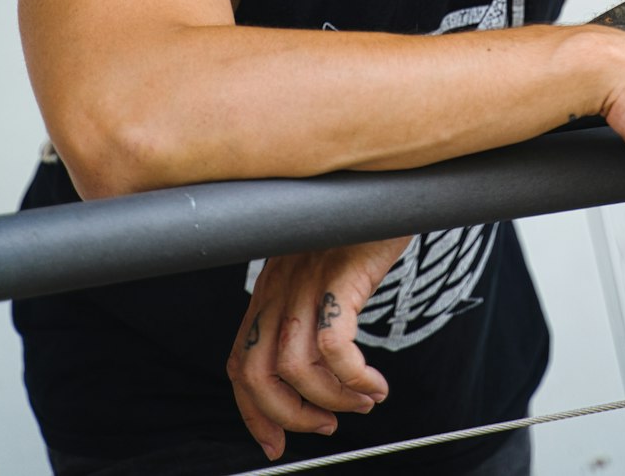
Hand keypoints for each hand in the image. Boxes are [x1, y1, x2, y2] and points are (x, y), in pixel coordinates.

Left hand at [226, 236, 410, 460]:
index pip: (240, 361)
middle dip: (287, 416)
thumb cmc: (358, 225)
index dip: (251, 411)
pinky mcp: (341, 273)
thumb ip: (310, 304)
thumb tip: (320, 364)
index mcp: (270, 287)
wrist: (384, 182)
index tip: (274, 442)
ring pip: (296, 367)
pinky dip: (353, 377)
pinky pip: (334, 345)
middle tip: (326, 425)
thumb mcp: (322, 266)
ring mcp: (308, 278)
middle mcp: (280, 284)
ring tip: (362, 402)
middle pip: (257, 373)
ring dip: (331, 400)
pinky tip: (375, 383)